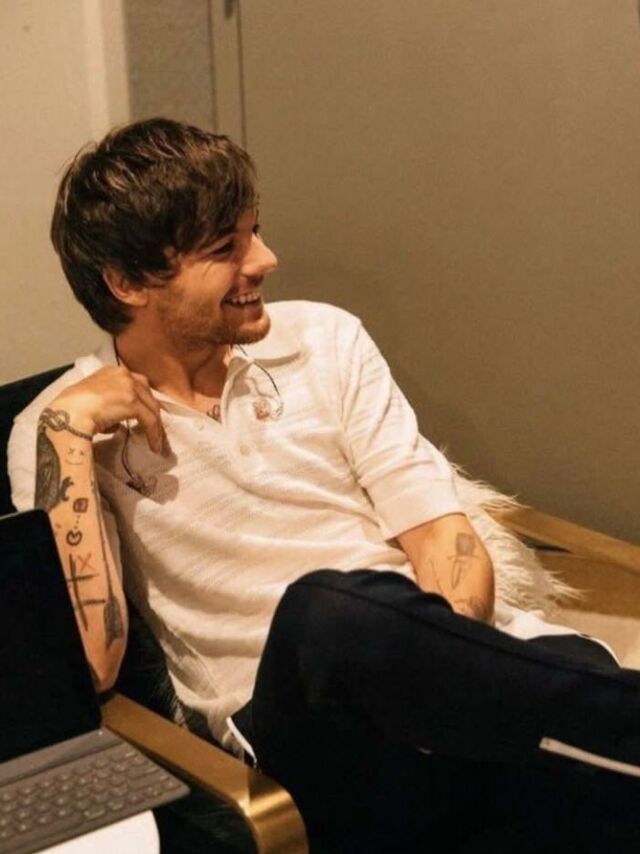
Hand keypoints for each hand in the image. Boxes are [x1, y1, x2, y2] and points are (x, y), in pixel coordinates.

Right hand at [49, 366, 168, 453]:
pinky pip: (150, 420)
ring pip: (152, 408)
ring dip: (156, 427)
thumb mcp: (90, 401)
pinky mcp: (133, 402)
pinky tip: (154, 447)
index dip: (142, 401)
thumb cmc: (70, 409)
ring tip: (157, 443)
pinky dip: (154, 434)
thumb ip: (106, 406)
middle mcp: (123, 374)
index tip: (144, 416)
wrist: (67, 413)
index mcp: (111, 371)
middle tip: (155, 430)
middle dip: (152, 413)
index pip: (135, 385)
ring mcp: (129, 387)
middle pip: (147, 395)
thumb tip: (116, 425)